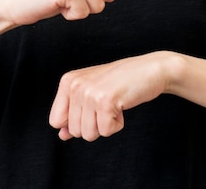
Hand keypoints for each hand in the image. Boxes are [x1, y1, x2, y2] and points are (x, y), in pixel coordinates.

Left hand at [49, 52, 172, 140]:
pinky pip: (106, 131)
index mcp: (68, 81)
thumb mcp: (91, 94)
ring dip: (105, 124)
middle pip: (74, 131)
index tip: (91, 109)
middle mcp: (75, 84)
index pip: (55, 120)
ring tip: (114, 103)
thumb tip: (62, 135)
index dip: (74, 122)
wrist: (149, 69)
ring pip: (88, 134)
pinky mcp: (105, 101)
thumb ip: (74, 113)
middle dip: (93, 124)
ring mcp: (89, 92)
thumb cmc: (120, 82)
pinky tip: (122, 104)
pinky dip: (117, 124)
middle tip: (106, 103)